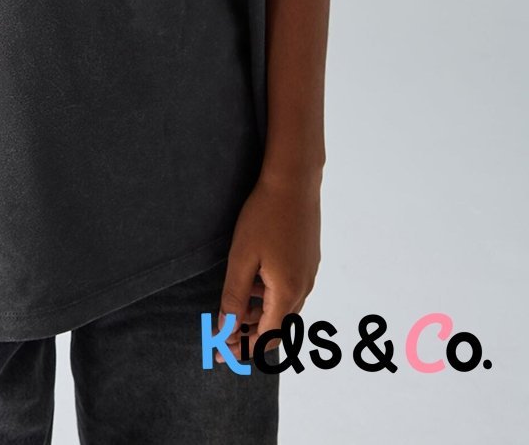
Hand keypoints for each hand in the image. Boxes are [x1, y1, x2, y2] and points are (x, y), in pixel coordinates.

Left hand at [215, 171, 321, 364]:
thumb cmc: (265, 216)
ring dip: (261, 312)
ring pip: (284, 307)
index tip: (224, 352)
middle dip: (252, 333)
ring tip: (237, 304)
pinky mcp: (308, 261)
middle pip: (279, 325)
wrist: (294, 182)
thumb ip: (235, 297)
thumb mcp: (242, 257)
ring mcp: (309, 274)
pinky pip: (290, 289)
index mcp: (287, 292)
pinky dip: (271, 294)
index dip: (245, 347)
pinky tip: (254, 279)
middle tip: (226, 332)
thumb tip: (227, 329)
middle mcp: (303, 288)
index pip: (268, 337)